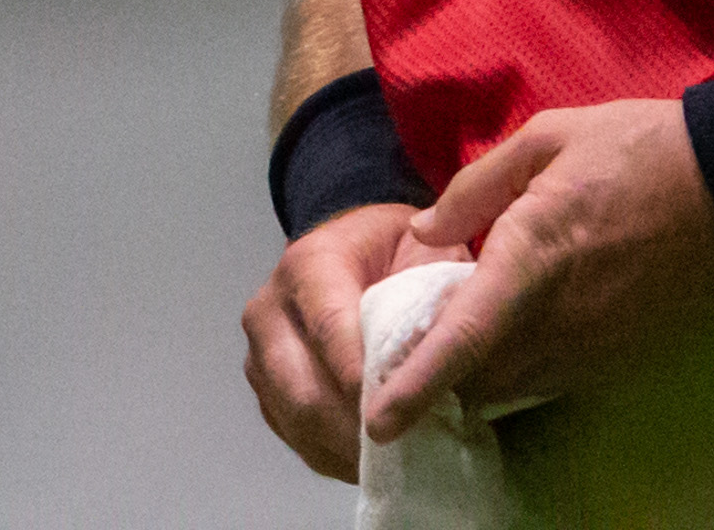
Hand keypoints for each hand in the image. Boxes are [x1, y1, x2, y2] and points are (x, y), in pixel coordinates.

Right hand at [241, 201, 469, 480]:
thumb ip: (437, 294)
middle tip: (404, 450)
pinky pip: (295, 437)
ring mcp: (261, 354)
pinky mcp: (265, 389)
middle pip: (302, 387)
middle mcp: (269, 310)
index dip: (361, 373)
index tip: (397, 410)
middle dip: (354, 426)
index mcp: (308, 265)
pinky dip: (335, 456)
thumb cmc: (397, 253)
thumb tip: (452, 356)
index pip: (330, 326)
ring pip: (295, 419)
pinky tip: (374, 459)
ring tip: (396, 461)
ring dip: (345, 448)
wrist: (356, 253)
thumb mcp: (427, 252)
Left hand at [364, 96, 713, 441]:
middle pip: (482, 376)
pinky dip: (527, 367)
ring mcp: (600, 345)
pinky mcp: (629, 356)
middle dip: (441, 376)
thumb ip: (476, 189)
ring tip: (458, 342)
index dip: (416, 385)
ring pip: (520, 384)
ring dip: (483, 374)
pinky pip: (560, 378)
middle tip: (407, 351)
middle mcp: (561, 318)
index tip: (379, 422)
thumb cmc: (639, 151)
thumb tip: (425, 232)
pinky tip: (520, 335)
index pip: (463, 339)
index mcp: (530, 259)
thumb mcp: (546, 138)